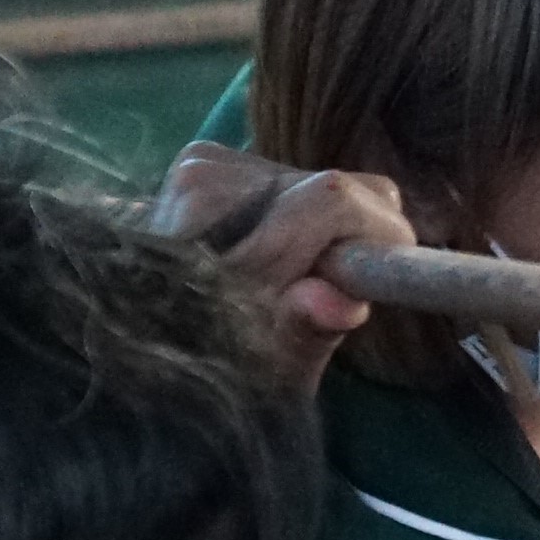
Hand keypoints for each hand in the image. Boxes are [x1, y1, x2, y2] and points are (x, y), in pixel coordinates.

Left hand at [150, 141, 411, 391]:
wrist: (147, 355)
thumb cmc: (218, 378)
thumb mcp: (271, 376)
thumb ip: (304, 332)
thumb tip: (339, 301)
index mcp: (214, 238)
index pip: (330, 200)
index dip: (378, 231)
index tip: (393, 268)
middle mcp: (201, 183)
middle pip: (331, 184)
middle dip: (355, 234)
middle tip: (336, 288)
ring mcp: (197, 165)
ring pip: (316, 178)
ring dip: (327, 227)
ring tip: (297, 276)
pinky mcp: (201, 161)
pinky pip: (289, 175)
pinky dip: (300, 214)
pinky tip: (276, 253)